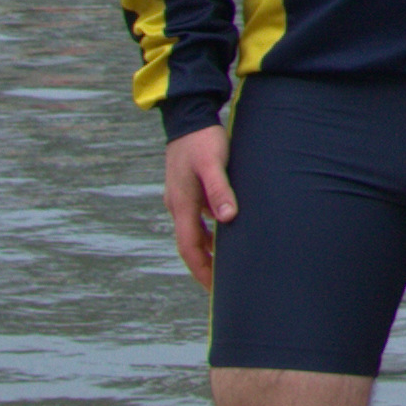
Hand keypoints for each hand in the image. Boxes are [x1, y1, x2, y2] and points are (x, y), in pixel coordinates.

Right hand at [163, 123, 237, 289]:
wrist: (188, 116)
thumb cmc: (203, 140)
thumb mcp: (214, 164)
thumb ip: (220, 190)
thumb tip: (227, 219)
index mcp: (182, 204)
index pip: (189, 247)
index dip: (201, 269)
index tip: (213, 289)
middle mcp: (179, 205)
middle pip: (190, 244)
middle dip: (204, 265)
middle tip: (222, 285)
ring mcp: (182, 197)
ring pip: (194, 231)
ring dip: (207, 249)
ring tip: (226, 264)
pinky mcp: (189, 189)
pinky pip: (198, 218)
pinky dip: (209, 231)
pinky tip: (226, 231)